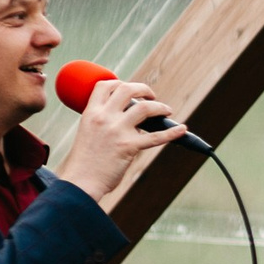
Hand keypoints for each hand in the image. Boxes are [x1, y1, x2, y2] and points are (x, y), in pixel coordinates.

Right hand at [55, 76, 189, 202]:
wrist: (81, 181)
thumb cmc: (84, 162)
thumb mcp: (88, 133)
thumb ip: (104, 123)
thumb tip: (130, 122)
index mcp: (91, 112)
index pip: (104, 85)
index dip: (119, 82)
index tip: (129, 88)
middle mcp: (104, 117)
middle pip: (127, 90)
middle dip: (143, 89)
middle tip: (151, 96)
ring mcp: (117, 130)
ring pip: (145, 109)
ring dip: (160, 107)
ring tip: (166, 110)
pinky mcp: (129, 146)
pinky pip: (156, 137)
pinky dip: (172, 132)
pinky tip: (182, 129)